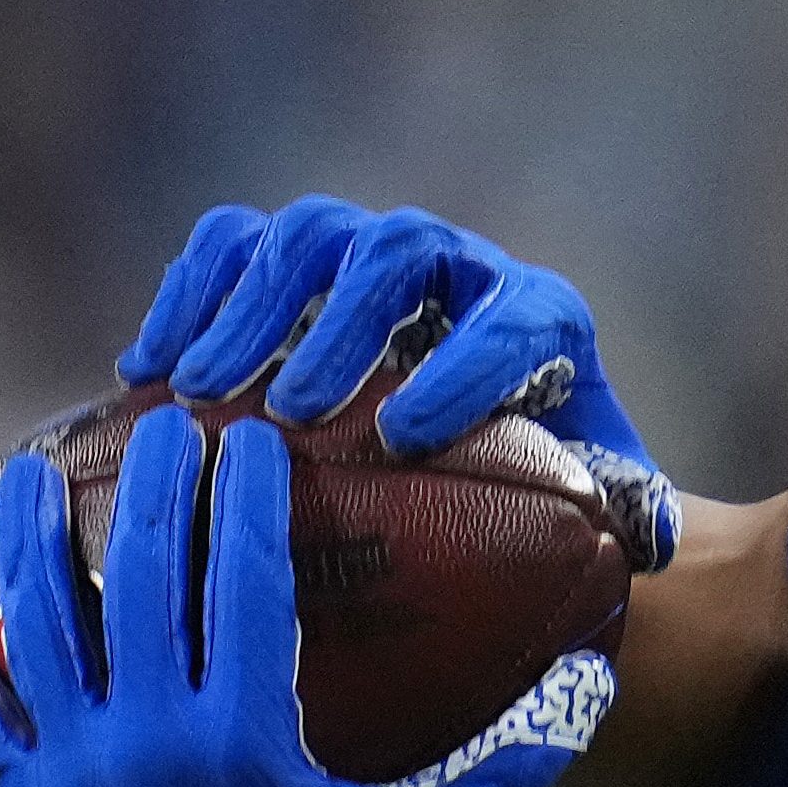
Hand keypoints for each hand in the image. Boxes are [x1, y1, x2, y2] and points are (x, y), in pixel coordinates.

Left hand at [0, 407, 610, 786]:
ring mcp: (76, 775)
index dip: (245, 499)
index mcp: (247, 742)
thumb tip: (592, 684)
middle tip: (164, 420)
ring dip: (36, 541)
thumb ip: (509, 767)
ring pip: (42, 628)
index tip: (251, 436)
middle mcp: (151, 744)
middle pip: (142, 579)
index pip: (241, 582)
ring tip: (37, 470)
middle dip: (154, 487)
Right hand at [119, 195, 677, 569]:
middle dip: (340, 326)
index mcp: (543, 320)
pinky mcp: (296, 262)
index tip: (404, 434)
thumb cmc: (544, 490)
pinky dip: (189, 294)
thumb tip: (644, 549)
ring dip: (248, 310)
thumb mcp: (598, 505)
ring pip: (307, 237)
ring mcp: (370, 253)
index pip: (516, 321)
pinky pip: (233, 246)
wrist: (489, 439)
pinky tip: (143, 373)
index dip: (463, 368)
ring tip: (199, 393)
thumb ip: (625, 518)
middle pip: (396, 253)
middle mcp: (458, 267)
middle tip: (291, 409)